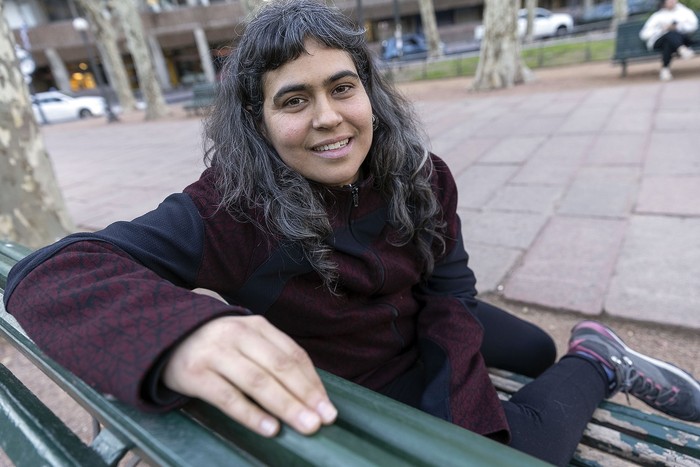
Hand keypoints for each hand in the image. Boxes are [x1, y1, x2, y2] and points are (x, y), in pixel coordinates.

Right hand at [162, 315, 336, 436]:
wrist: (163, 334)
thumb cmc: (215, 344)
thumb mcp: (244, 339)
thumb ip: (271, 356)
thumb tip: (309, 392)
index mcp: (256, 325)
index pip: (292, 355)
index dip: (313, 382)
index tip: (328, 407)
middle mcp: (237, 335)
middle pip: (280, 367)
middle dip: (305, 396)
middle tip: (324, 420)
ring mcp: (215, 353)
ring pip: (258, 382)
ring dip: (286, 405)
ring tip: (306, 426)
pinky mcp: (195, 374)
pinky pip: (227, 397)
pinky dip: (250, 414)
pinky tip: (269, 428)